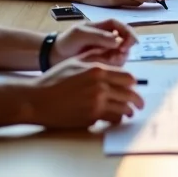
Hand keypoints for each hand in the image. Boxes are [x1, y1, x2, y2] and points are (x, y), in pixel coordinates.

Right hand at [29, 62, 145, 128]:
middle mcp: (100, 86)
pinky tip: (115, 118)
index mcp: (98, 70)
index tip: (134, 87)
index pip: (128, 78)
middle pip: (130, 94)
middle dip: (137, 100)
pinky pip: (111, 119)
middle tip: (140, 104)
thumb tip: (111, 57)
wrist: (37, 99)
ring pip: (123, 109)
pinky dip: (115, 119)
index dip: (133, 84)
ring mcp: (96, 103)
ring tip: (130, 113)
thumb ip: (94, 59)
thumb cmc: (54, 80)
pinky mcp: (91, 117)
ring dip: (128, 111)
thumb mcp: (75, 62)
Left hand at [53, 19, 136, 66]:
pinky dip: (114, 66)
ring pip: (122, 53)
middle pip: (126, 40)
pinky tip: (104, 67)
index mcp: (103, 27)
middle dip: (125, 48)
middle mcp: (108, 38)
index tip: (128, 45)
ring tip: (108, 62)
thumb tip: (118, 41)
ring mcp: (106, 50)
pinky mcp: (104, 62)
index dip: (129, 34)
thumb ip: (98, 36)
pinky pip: (115, 64)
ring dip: (120, 58)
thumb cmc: (66, 41)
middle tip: (117, 56)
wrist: (54, 57)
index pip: (122, 26)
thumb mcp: (80, 34)